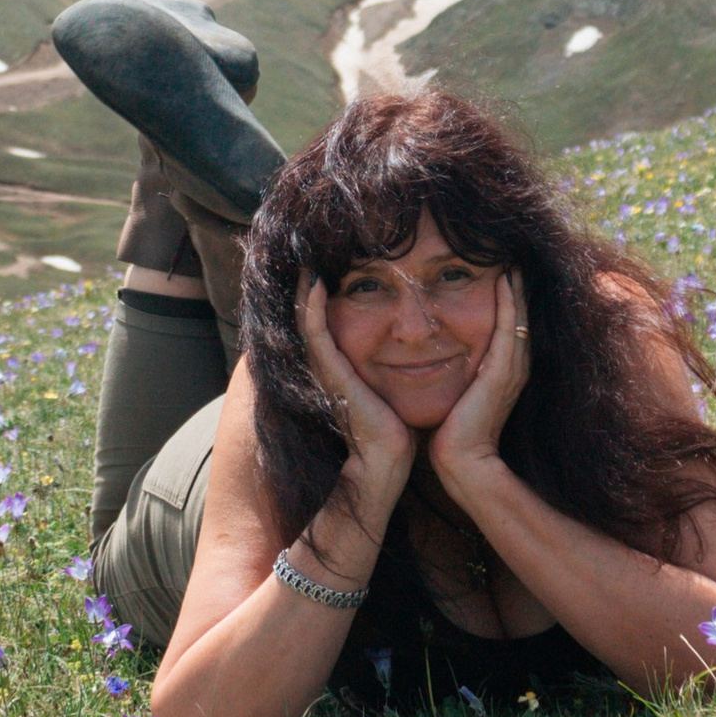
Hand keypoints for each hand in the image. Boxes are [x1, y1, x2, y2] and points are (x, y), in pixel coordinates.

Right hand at [297, 275, 414, 528]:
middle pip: (311, 319)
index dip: (320, 298)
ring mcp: (327, 370)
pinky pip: (316, 335)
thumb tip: (412, 348)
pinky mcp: (330, 375)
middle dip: (306, 289)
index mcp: (343, 368)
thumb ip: (389, 370)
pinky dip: (310, 309)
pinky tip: (312, 285)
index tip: (324, 268)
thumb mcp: (390, 390)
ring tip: (304, 262)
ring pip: (308, 321)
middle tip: (305, 256)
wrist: (390, 460)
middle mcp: (330, 366)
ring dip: (303, 291)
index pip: (326, 324)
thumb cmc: (395, 429)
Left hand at [422, 272, 530, 495]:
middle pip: (521, 316)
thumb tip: (438, 353)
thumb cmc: (453, 432)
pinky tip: (506, 280)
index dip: (510, 298)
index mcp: (504, 371)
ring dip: (518, 287)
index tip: (503, 268)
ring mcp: (512, 370)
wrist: (462, 462)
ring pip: (519, 317)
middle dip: (519, 286)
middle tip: (516, 254)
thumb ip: (459, 374)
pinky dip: (509, 304)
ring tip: (515, 258)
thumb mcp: (459, 393)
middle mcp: (514, 367)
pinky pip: (510, 329)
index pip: (512, 324)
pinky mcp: (503, 374)